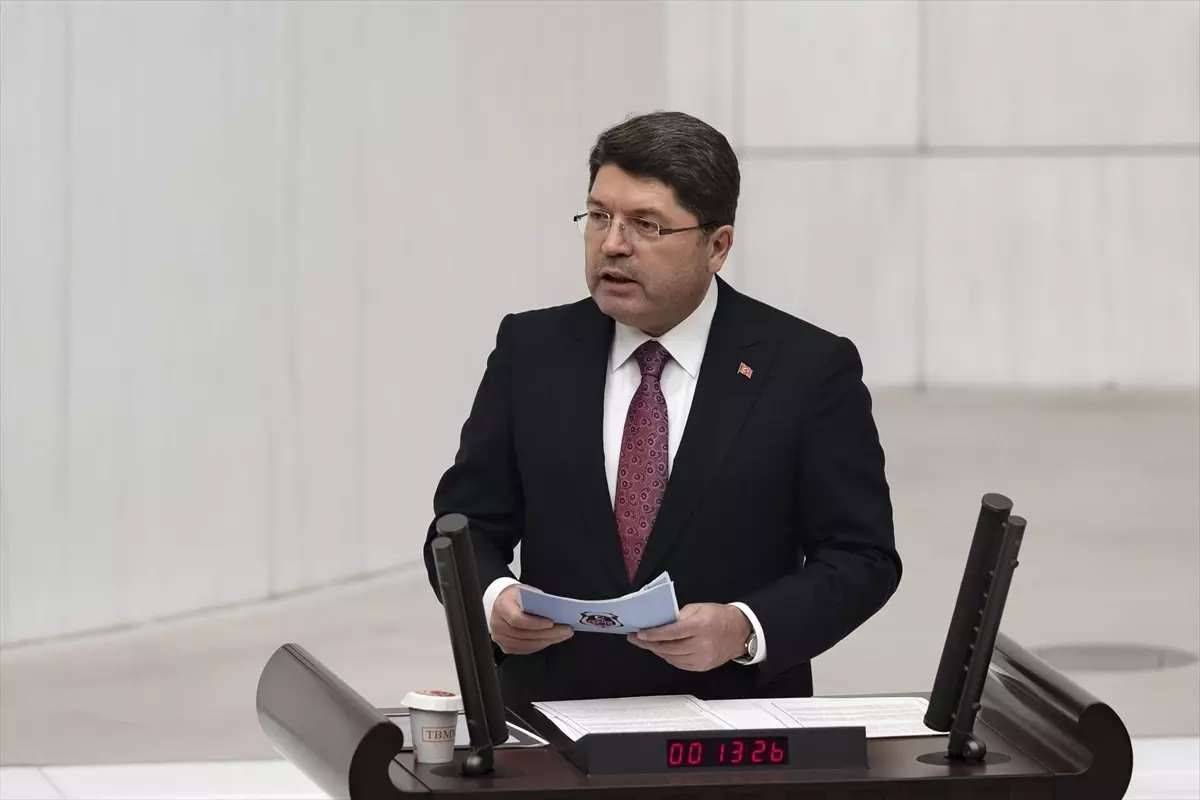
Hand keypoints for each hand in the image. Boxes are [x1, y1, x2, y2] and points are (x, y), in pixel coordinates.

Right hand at [490, 584, 572, 654]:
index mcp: (502, 606)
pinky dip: (541, 645)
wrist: (502, 603)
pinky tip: (552, 640)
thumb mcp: (526, 591)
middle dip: (548, 633)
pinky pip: (525, 649)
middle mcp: (498, 624)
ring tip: (563, 635)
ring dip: (547, 640)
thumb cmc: (516, 596)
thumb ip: (537, 601)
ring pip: (526, 644)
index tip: (551, 623)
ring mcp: (500, 637)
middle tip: (566, 630)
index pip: (517, 619)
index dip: (535, 623)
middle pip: (524, 634)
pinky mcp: (506, 646)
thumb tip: (555, 611)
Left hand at [628, 603, 751, 671]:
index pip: (672, 632)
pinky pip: (679, 664)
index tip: (639, 634)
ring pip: (672, 658)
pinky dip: (668, 657)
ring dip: (657, 650)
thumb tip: (660, 622)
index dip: (653, 634)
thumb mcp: (699, 608)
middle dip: (649, 644)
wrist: (741, 632)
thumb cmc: (719, 616)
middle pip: (669, 647)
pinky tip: (661, 650)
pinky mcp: (702, 667)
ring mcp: (702, 658)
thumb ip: (679, 615)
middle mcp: (702, 645)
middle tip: (635, 639)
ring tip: (646, 644)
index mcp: (701, 626)